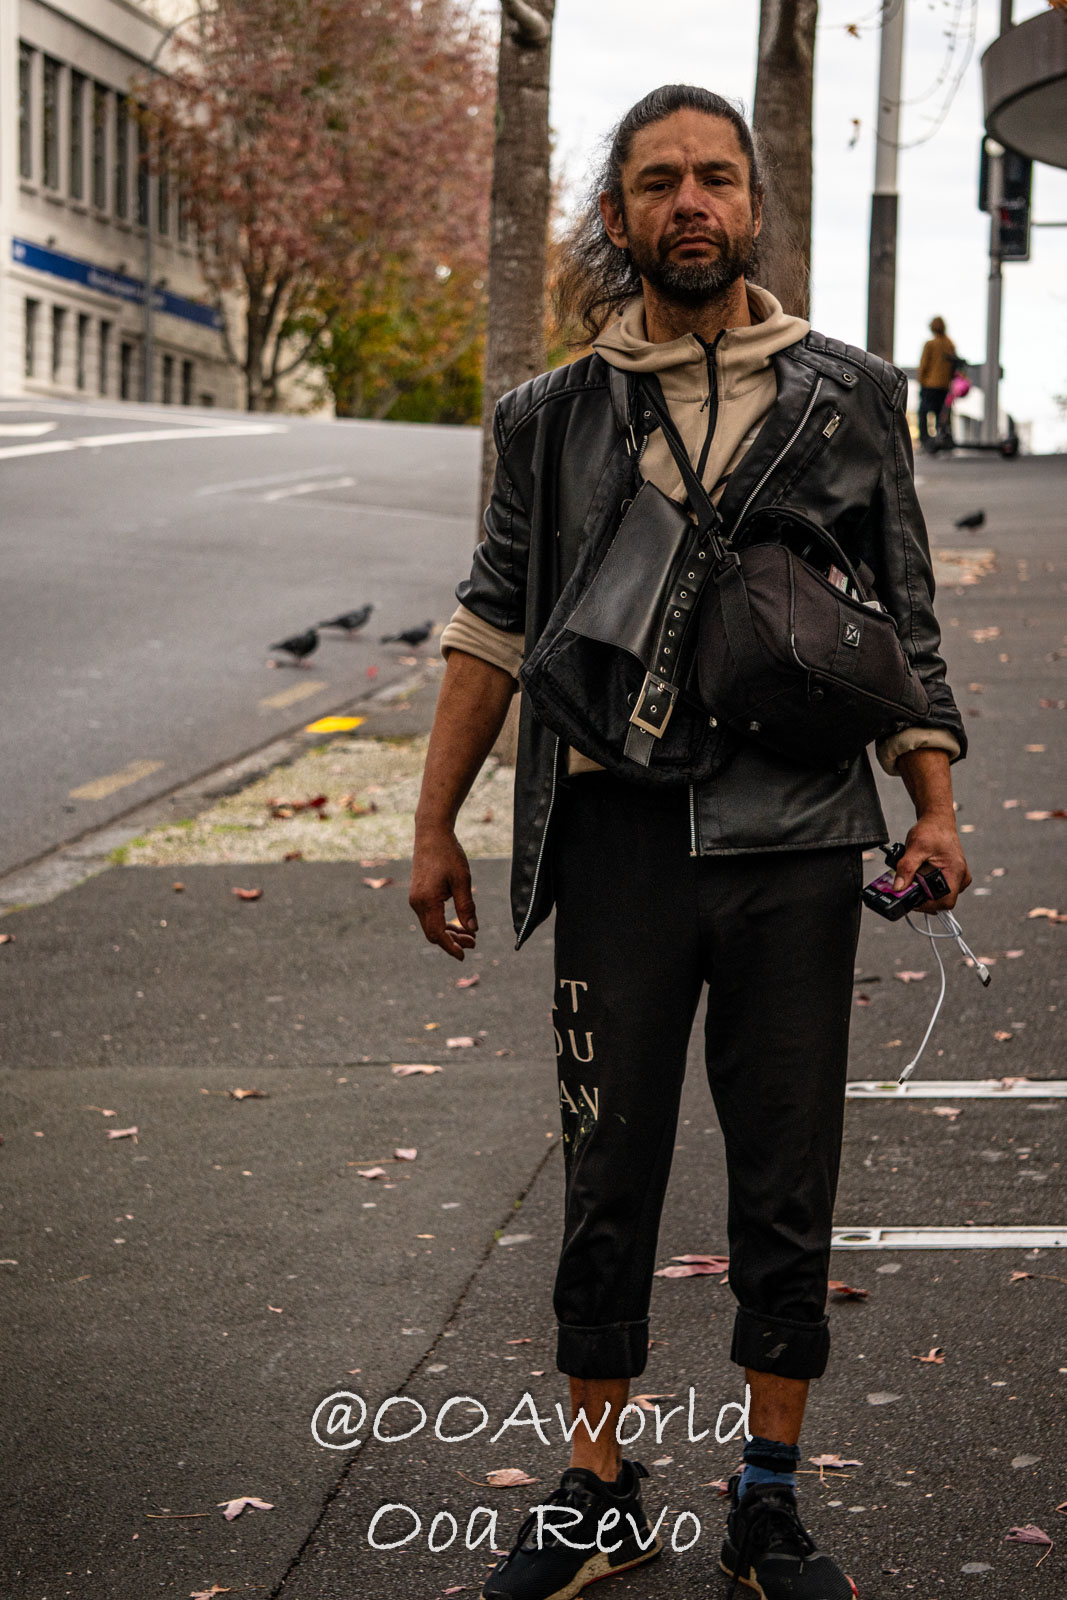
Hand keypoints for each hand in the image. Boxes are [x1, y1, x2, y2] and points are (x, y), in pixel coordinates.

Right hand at [409, 826, 477, 959]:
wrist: (431, 834)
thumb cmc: (448, 854)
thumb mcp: (462, 881)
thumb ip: (466, 907)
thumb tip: (472, 930)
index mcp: (427, 901)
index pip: (437, 934)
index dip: (451, 947)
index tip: (464, 956)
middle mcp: (417, 902)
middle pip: (433, 933)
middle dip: (452, 941)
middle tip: (474, 943)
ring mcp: (415, 899)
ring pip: (431, 925)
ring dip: (449, 933)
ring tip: (469, 935)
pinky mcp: (418, 894)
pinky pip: (429, 916)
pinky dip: (443, 922)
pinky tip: (458, 923)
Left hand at [893, 816, 970, 913]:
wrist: (937, 821)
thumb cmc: (932, 830)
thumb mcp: (915, 847)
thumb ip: (906, 868)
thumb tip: (898, 887)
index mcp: (956, 871)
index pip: (946, 901)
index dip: (928, 905)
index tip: (911, 900)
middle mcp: (960, 877)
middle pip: (941, 900)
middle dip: (923, 897)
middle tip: (908, 888)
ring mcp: (957, 877)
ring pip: (940, 895)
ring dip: (924, 891)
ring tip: (915, 878)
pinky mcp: (951, 876)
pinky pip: (939, 888)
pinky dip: (927, 886)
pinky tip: (919, 876)